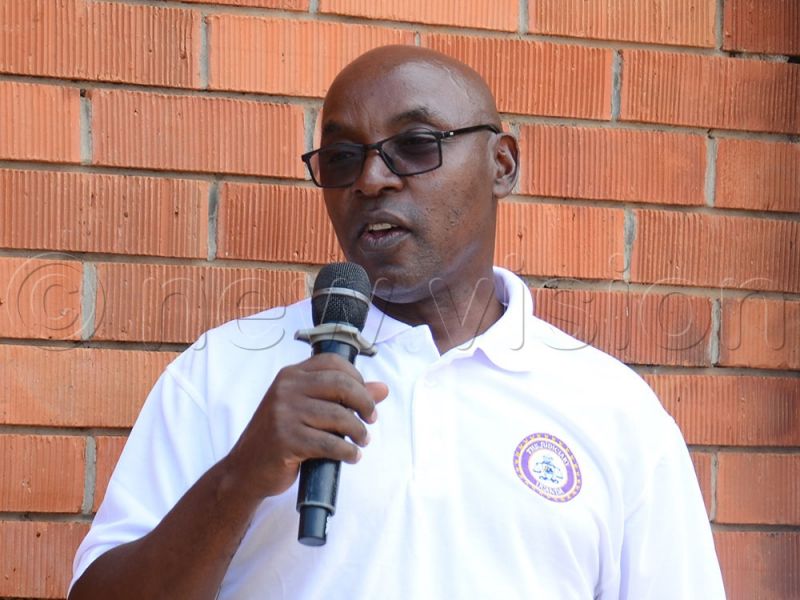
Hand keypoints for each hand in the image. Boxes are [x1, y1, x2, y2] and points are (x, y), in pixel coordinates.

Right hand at [224, 353, 388, 499]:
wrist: (246, 469)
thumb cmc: (281, 436)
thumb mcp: (307, 409)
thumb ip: (343, 396)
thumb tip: (382, 388)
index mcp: (291, 375)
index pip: (333, 362)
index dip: (357, 378)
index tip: (366, 398)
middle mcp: (286, 389)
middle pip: (341, 385)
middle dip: (364, 403)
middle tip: (371, 419)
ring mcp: (284, 414)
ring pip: (339, 416)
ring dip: (359, 431)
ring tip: (362, 441)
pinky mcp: (286, 440)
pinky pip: (329, 443)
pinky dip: (347, 452)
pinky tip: (351, 456)